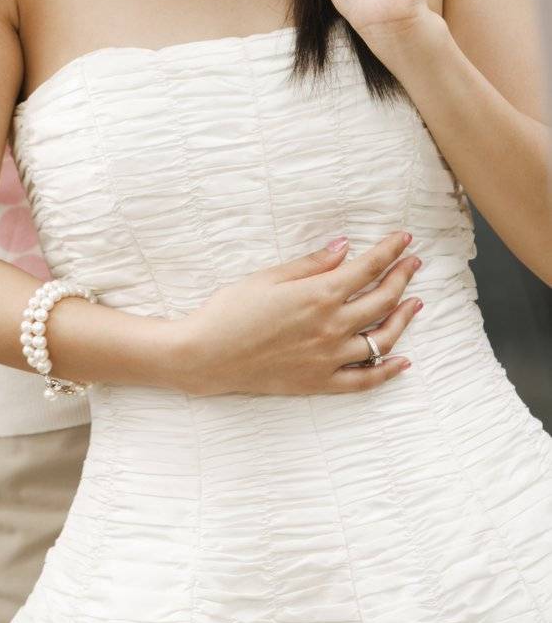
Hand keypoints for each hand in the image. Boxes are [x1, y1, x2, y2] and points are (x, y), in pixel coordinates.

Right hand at [171, 231, 422, 395]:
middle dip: (402, 277)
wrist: (207, 354)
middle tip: (412, 263)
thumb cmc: (231, 309)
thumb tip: (344, 247)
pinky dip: (388, 370)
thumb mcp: (270, 277)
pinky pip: (365, 379)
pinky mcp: (321, 382)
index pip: (367, 268)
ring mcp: (330, 358)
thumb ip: (312, 264)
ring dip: (403, 319)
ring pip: (382, 339)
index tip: (404, 239)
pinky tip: (403, 360)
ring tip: (415, 303)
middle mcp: (331, 327)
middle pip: (382, 300)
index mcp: (318, 295)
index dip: (389, 251)